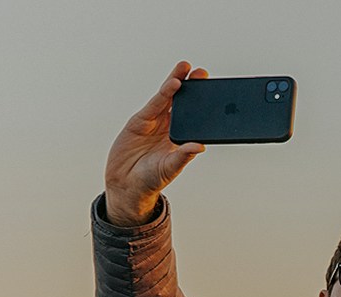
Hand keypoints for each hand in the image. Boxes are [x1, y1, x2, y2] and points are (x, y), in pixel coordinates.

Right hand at [104, 61, 207, 225]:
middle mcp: (169, 128)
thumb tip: (200, 147)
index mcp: (181, 139)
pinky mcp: (140, 121)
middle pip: (182, 103)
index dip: (203, 104)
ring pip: (168, 99)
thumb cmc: (150, 180)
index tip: (214, 92)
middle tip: (202, 73)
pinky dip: (163, 94)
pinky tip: (173, 83)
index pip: (195, 118)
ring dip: (177, 82)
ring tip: (186, 67)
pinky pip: (154, 104)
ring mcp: (155, 123)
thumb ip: (183, 157)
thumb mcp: (169, 169)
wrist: (126, 185)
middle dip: (191, 87)